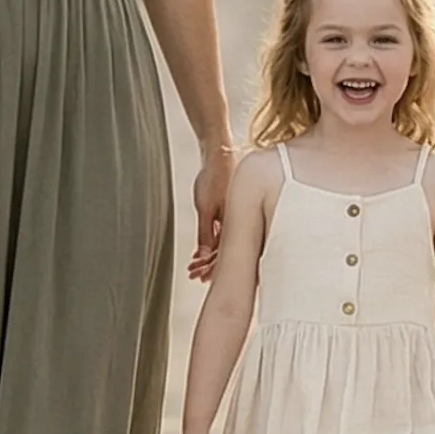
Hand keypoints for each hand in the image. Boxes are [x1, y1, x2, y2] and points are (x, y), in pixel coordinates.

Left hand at [187, 142, 233, 281]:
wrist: (220, 155)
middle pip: (226, 253)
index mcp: (235, 225)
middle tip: (195, 275)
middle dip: (210, 266)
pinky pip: (224, 233)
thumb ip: (205, 233)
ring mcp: (235, 218)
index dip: (212, 269)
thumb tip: (203, 255)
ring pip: (224, 244)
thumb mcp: (205, 208)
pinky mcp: (231, 212)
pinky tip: (205, 250)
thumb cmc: (214, 177)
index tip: (201, 278)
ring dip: (210, 256)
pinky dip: (213, 243)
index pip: (225, 255)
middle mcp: (238, 224)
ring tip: (196, 265)